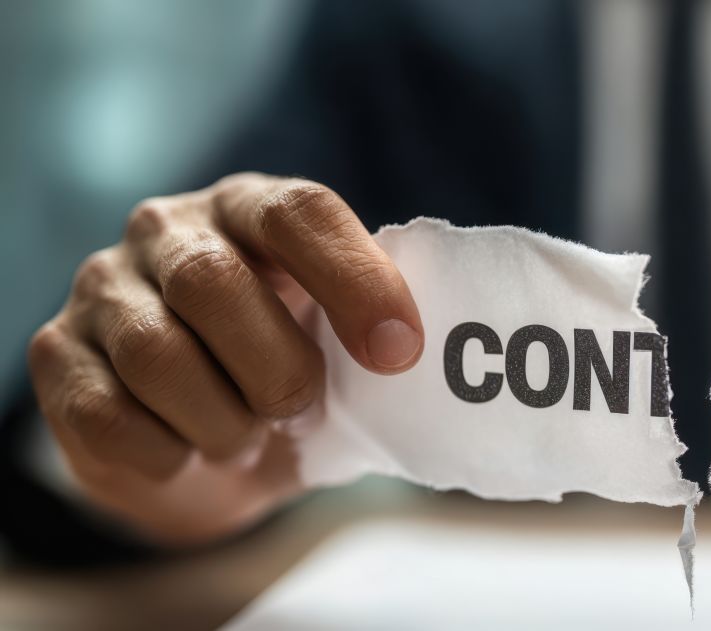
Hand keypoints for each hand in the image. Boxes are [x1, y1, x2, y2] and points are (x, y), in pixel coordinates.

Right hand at [27, 173, 422, 544]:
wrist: (197, 443)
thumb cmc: (284, 370)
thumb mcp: (335, 341)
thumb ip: (373, 333)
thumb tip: (412, 352)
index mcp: (251, 208)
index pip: (299, 213)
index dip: (354, 280)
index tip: (399, 352)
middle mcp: (167, 230)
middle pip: (213, 284)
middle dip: (276, 368)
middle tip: (299, 408)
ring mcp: (101, 288)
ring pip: (155, 355)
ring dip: (221, 420)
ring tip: (244, 435)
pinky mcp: (56, 355)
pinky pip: (108, 414)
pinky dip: (167, 452)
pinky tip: (187, 451)